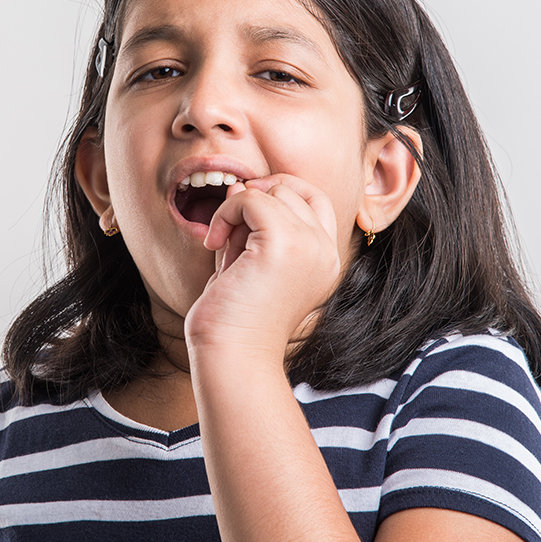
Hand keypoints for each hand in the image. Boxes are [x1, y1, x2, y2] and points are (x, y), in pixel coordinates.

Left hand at [183, 174, 342, 360]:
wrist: (232, 356)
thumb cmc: (235, 319)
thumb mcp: (250, 262)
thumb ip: (252, 225)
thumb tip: (241, 185)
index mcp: (326, 261)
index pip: (315, 199)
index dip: (279, 193)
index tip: (244, 213)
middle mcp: (326, 252)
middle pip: (295, 190)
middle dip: (255, 200)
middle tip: (228, 231)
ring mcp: (310, 246)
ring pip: (272, 192)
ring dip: (235, 208)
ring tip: (220, 244)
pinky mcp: (285, 244)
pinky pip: (251, 199)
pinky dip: (225, 213)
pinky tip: (214, 244)